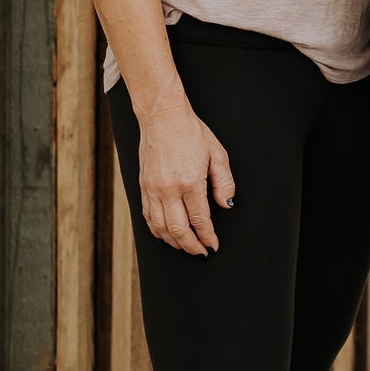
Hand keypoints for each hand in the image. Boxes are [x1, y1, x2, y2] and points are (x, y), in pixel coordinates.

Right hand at [135, 102, 237, 254]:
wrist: (162, 117)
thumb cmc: (192, 132)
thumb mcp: (217, 154)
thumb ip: (224, 183)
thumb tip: (226, 205)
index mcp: (190, 182)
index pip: (200, 220)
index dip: (207, 236)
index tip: (213, 246)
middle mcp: (168, 189)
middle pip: (178, 229)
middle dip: (191, 245)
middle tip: (201, 252)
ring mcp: (153, 189)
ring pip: (160, 227)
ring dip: (173, 242)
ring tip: (185, 247)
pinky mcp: (143, 186)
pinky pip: (147, 216)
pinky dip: (156, 230)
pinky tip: (165, 234)